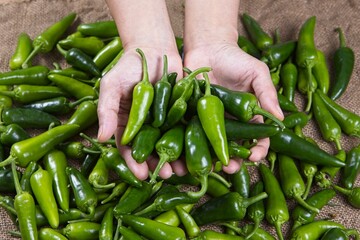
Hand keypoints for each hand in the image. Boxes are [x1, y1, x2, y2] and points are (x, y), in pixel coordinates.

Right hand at [97, 46, 182, 179]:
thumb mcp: (111, 85)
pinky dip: (190, 143)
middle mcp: (145, 127)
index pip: (128, 148)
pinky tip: (196, 153)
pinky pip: (186, 131)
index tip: (141, 175)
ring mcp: (164, 122)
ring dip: (176, 160)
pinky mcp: (182, 114)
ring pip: (169, 146)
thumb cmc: (128, 66)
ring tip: (182, 170)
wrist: (154, 49)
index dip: (134, 163)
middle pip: (151, 152)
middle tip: (166, 175)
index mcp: (126, 124)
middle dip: (158, 165)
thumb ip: (106, 110)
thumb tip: (101, 138)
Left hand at [184, 42, 283, 173]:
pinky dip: (190, 148)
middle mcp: (230, 123)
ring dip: (213, 161)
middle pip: (234, 149)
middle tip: (230, 168)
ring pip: (212, 148)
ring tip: (212, 168)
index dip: (258, 150)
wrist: (207, 48)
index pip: (257, 139)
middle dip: (234, 162)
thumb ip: (267, 94)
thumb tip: (281, 120)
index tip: (254, 156)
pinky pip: (191, 136)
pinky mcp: (191, 118)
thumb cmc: (236, 59)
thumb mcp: (257, 73)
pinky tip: (190, 157)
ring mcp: (210, 122)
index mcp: (248, 116)